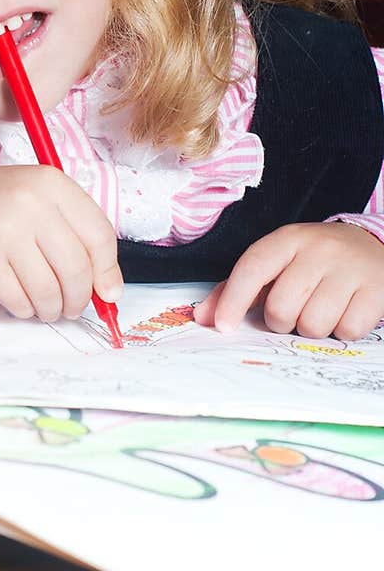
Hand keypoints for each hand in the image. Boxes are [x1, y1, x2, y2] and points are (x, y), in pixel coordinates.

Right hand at [0, 165, 121, 321]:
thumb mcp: (41, 201)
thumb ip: (77, 234)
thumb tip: (110, 290)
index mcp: (51, 183)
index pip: (99, 235)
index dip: (107, 270)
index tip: (107, 291)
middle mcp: (29, 203)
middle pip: (77, 268)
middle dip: (80, 298)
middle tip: (73, 305)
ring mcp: (4, 232)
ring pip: (50, 291)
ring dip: (53, 309)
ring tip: (48, 306)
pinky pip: (20, 301)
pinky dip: (26, 310)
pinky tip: (23, 301)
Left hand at [193, 222, 383, 340]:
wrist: (371, 244)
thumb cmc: (312, 260)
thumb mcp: (276, 262)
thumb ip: (236, 288)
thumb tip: (204, 317)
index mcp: (287, 239)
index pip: (252, 268)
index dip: (233, 300)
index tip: (222, 326)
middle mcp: (318, 250)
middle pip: (281, 307)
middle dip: (280, 321)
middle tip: (292, 310)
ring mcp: (349, 270)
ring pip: (313, 325)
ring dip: (311, 329)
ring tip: (319, 310)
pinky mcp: (376, 291)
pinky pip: (347, 331)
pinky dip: (341, 331)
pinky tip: (343, 312)